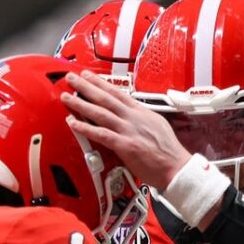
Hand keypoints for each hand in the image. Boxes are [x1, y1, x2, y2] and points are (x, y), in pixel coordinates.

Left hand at [62, 71, 190, 190]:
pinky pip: (101, 134)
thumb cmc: (168, 152)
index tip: (89, 76)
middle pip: (106, 98)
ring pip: (100, 113)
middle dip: (87, 86)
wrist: (177, 167)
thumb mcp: (157, 126)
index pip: (118, 93)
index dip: (101, 83)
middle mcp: (133, 118)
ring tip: (66, 96)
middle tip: (72, 77)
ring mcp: (128, 131)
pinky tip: (72, 123)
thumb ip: (141, 119)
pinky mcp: (125, 146)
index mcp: (141, 112)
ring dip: (81, 103)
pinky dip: (85, 128)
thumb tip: (132, 114)